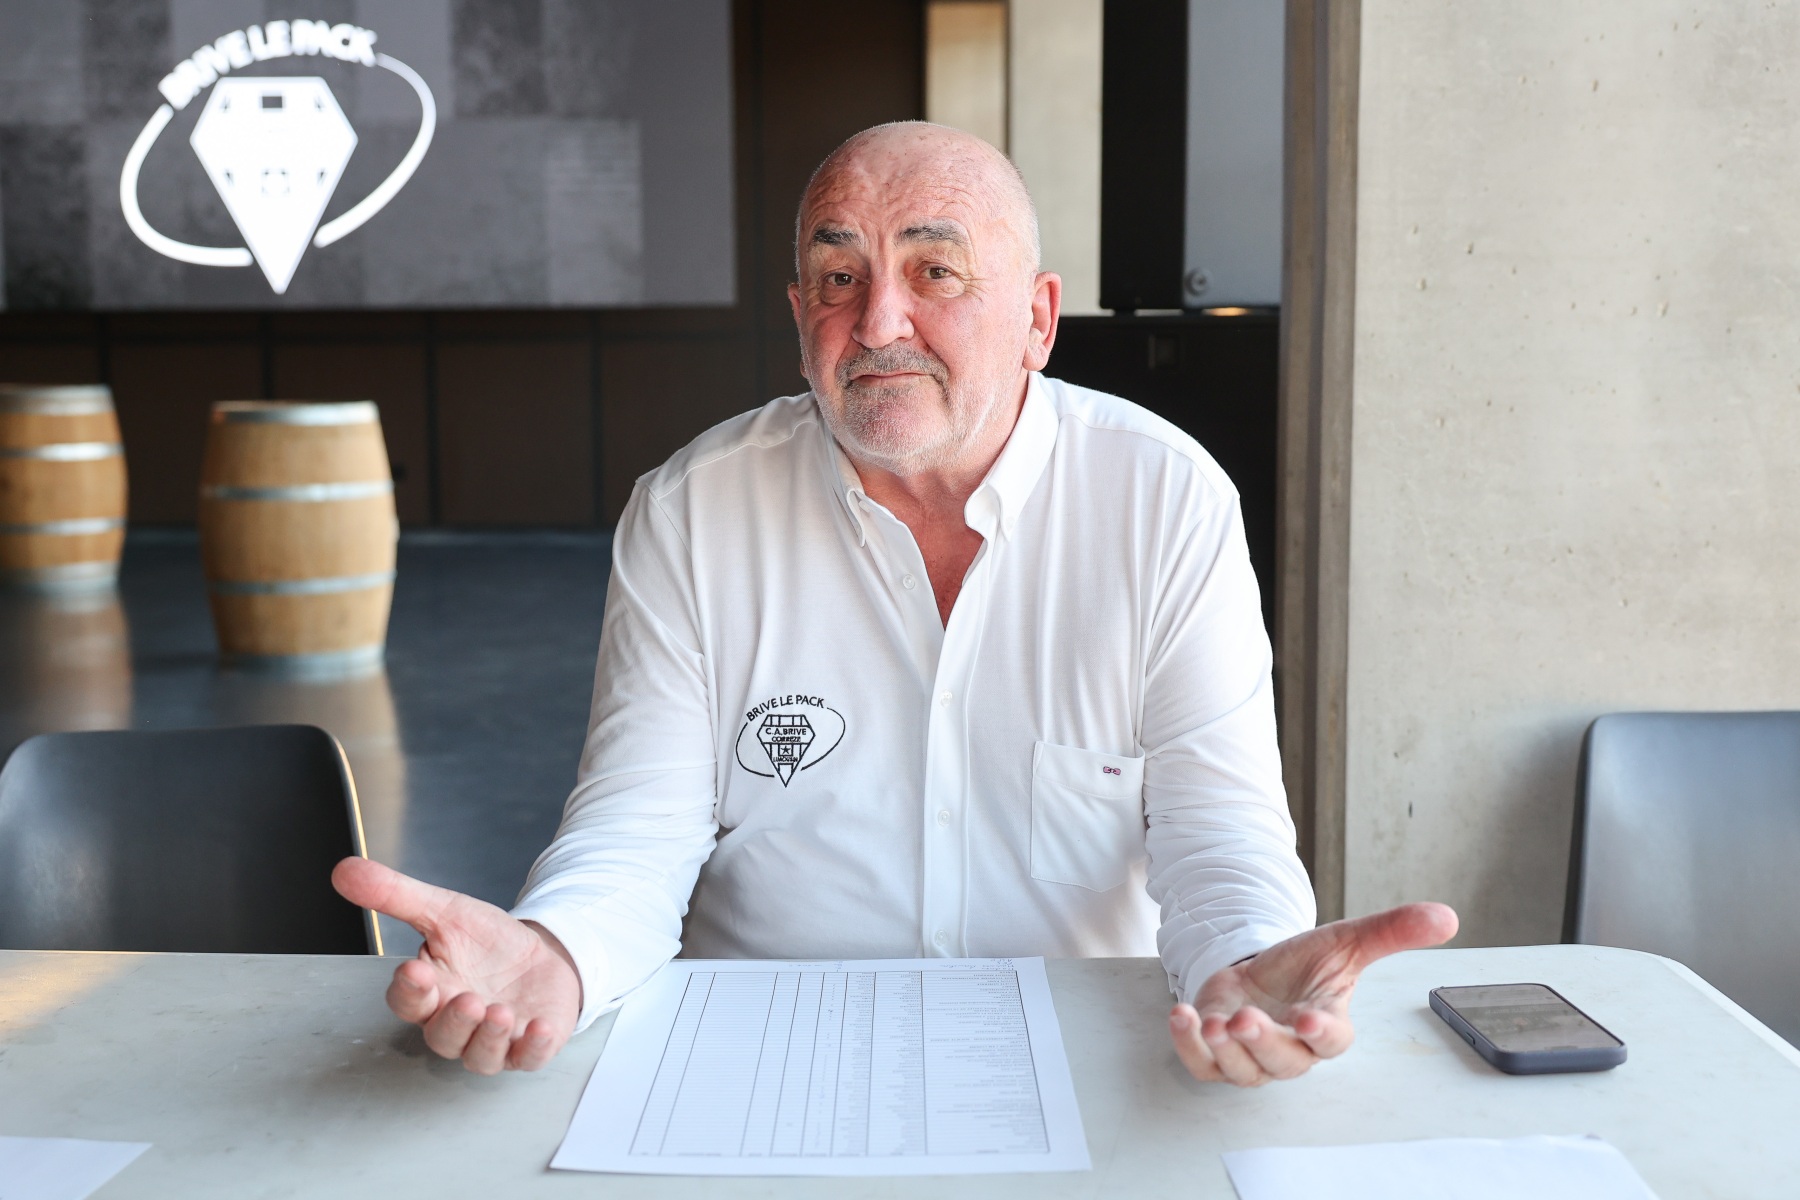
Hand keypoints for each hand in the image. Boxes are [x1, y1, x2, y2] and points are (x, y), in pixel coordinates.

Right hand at [331, 857, 582, 1074]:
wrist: (542, 954)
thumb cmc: (487, 942)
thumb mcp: (446, 911)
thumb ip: (396, 895)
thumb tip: (343, 870)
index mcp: (432, 992)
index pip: (408, 1002)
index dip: (409, 991)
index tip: (414, 971)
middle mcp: (458, 1024)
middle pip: (442, 1037)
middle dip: (453, 1022)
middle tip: (467, 1000)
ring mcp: (494, 1041)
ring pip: (479, 1056)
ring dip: (487, 1038)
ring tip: (498, 1012)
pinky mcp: (530, 1045)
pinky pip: (529, 1058)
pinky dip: (534, 1047)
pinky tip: (540, 1027)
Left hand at [1168, 902, 1458, 1086]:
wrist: (1257, 971)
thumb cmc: (1304, 965)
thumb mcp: (1344, 940)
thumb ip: (1392, 931)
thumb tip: (1448, 916)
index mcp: (1324, 1024)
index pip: (1329, 1042)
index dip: (1320, 1033)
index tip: (1307, 1018)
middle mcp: (1289, 1048)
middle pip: (1282, 1061)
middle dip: (1263, 1044)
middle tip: (1246, 1020)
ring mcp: (1250, 1055)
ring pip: (1241, 1069)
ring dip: (1225, 1048)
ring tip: (1214, 1022)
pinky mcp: (1215, 1053)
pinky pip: (1202, 1065)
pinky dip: (1188, 1045)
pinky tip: (1181, 1015)